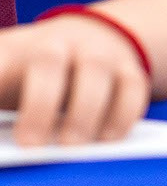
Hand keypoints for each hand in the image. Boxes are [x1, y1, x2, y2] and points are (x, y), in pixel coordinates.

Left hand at [0, 15, 150, 146]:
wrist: (85, 38)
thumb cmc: (30, 76)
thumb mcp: (5, 78)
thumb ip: (1, 96)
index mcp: (17, 48)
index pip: (0, 62)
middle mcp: (59, 43)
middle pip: (48, 61)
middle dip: (40, 104)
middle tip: (30, 145)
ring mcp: (98, 52)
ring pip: (96, 71)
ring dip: (84, 112)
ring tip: (71, 148)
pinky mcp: (129, 68)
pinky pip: (133, 87)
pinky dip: (122, 115)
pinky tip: (107, 140)